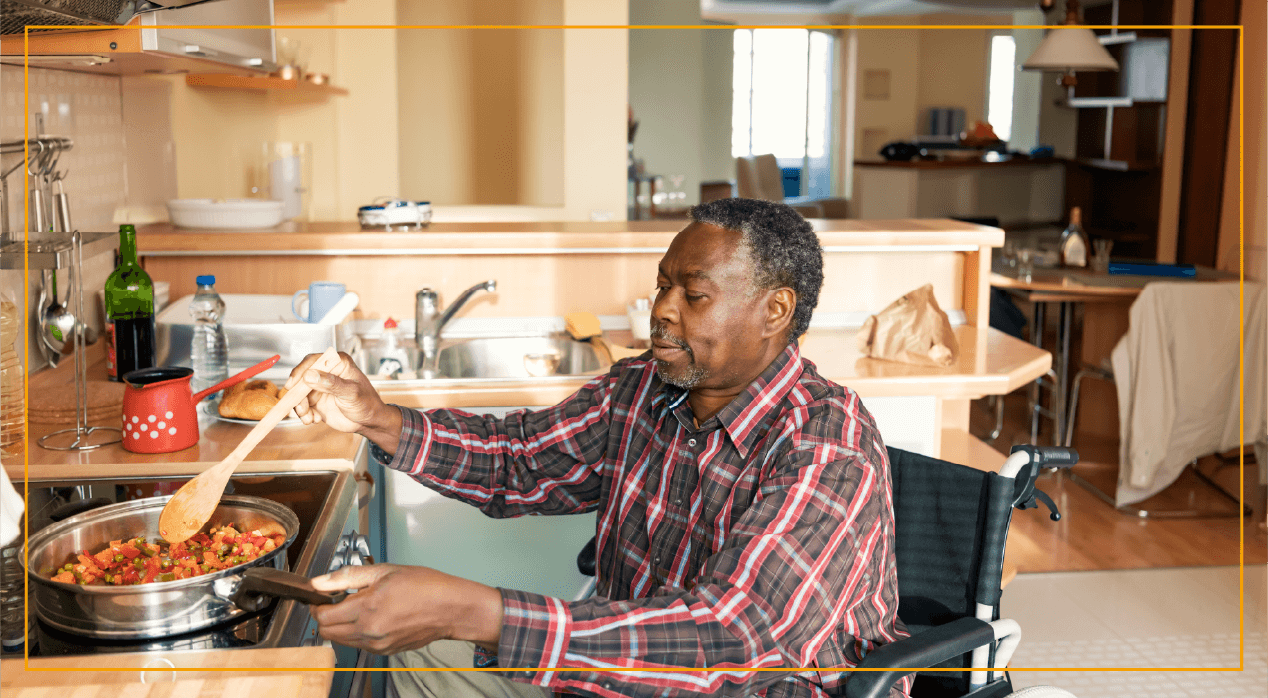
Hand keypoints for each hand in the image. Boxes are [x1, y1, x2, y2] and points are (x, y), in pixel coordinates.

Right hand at [284, 352, 399, 450]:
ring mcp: (320, 387)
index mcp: (337, 363)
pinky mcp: (316, 400)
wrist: (369, 422)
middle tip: (302, 408)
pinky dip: (304, 414)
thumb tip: (311, 375)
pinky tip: (315, 419)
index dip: (300, 371)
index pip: (313, 361)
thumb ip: (332, 384)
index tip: (293, 384)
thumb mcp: (351, 392)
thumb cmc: (367, 403)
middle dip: (298, 395)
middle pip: (301, 378)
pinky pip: (302, 405)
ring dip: (300, 407)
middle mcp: (326, 373)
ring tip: (309, 418)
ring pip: (299, 394)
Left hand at [309, 564, 503, 655]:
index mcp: (367, 608)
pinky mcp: (385, 651)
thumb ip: (347, 577)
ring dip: (340, 626)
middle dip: (325, 616)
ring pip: (341, 641)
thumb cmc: (426, 587)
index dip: (317, 605)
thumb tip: (319, 582)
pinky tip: (372, 617)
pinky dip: (357, 633)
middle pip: (327, 632)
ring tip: (357, 607)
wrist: (451, 609)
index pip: (323, 616)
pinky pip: (359, 645)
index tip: (321, 596)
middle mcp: (369, 632)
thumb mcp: (385, 571)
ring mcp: (377, 645)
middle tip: (336, 601)